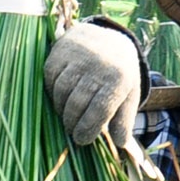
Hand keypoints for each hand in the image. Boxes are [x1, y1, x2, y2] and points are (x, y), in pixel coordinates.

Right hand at [44, 21, 143, 147]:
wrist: (108, 37)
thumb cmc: (119, 74)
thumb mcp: (129, 95)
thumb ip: (124, 120)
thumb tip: (120, 143)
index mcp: (118, 78)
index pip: (99, 111)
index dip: (88, 129)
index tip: (82, 140)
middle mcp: (98, 65)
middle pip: (77, 104)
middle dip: (72, 123)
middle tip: (73, 131)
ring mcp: (77, 56)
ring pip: (61, 93)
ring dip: (61, 109)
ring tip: (67, 116)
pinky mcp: (60, 51)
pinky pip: (50, 79)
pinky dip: (53, 93)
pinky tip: (61, 98)